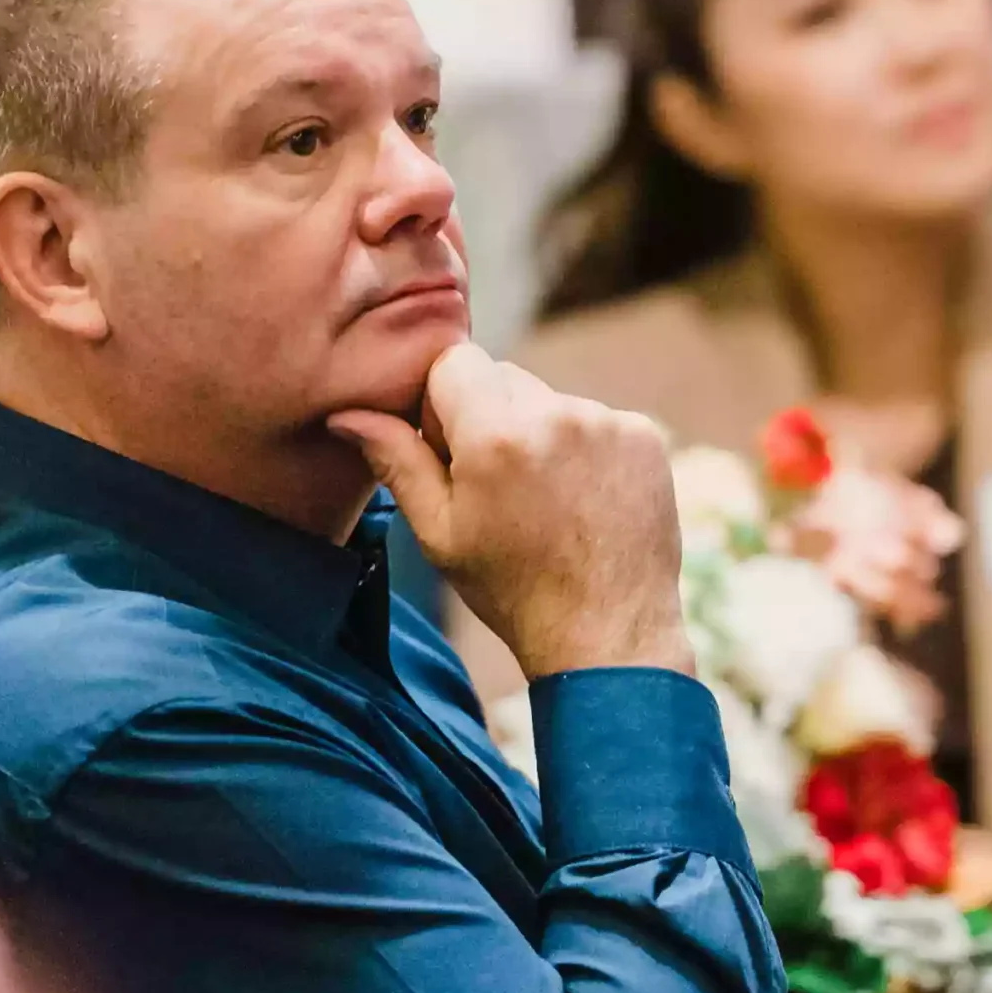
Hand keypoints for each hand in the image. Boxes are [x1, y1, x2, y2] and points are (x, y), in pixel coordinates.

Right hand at [330, 343, 690, 678]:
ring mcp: (608, 422)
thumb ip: (396, 460)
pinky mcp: (644, 435)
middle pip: (503, 376)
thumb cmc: (512, 588)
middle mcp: (557, 414)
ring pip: (549, 399)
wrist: (607, 632)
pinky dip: (584, 447)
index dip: (442, 402)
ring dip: (538, 432)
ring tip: (544, 499)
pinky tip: (582, 499)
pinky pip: (595, 418)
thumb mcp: (439, 532)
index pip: (454, 361)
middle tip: (495, 483)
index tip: (450, 449)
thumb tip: (347, 415)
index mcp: (496, 435)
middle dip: (489, 416)